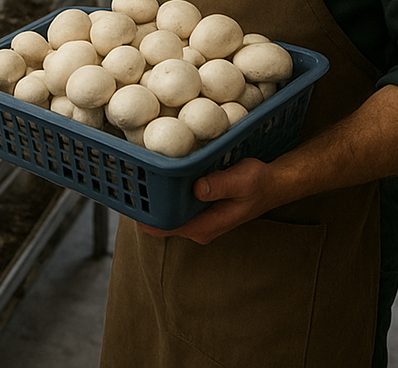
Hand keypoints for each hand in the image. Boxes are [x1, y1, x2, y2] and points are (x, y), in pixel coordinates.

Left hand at [138, 158, 277, 243]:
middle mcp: (196, 226)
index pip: (163, 227)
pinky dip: (164, 190)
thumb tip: (196, 188)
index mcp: (203, 226)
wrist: (272, 184)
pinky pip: (174, 202)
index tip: (128, 194)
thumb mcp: (241, 180)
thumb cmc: (258, 183)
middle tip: (125, 173)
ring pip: (166, 211)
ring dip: (152, 195)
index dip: (143, 214)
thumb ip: (218, 185)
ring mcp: (196, 218)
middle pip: (160, 220)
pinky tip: (155, 171)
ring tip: (134, 170)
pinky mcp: (198, 207)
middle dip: (142, 202)